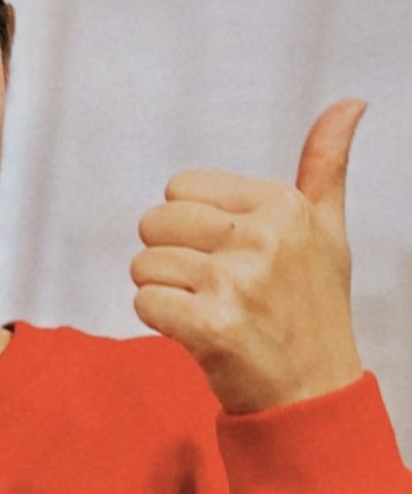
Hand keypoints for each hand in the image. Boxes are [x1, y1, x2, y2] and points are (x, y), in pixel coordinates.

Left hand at [131, 99, 365, 414]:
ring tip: (209, 310)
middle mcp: (265, 237)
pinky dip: (159, 321)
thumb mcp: (327, 230)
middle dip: (170, 257)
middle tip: (213, 288)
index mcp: (285, 205)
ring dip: (164, 292)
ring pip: (143, 264)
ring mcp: (239, 281)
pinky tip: (197, 333)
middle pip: (154, 222)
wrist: (312, 392)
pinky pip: (143, 302)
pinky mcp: (213, 326)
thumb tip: (350, 102)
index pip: (180, 187)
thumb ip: (327, 164)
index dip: (190, 225)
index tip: (230, 255)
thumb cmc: (313, 306)